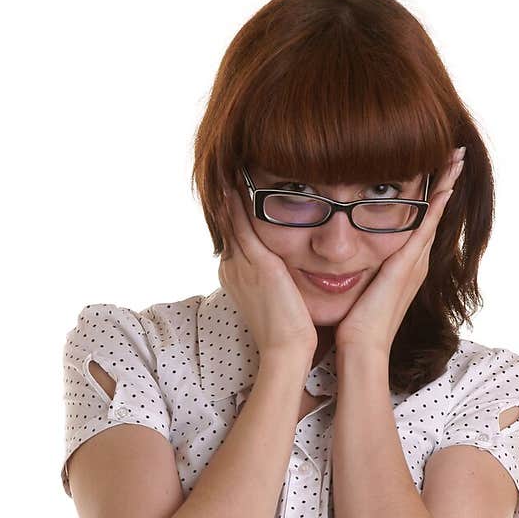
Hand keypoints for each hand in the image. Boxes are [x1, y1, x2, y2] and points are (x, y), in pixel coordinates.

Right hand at [218, 180, 316, 364]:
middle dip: (227, 198)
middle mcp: (233, 268)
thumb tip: (290, 272)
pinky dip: (235, 202)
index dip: (233, 215)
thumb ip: (279, 280)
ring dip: (228, 194)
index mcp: (238, 277)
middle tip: (227, 169)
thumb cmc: (291, 332)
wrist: (287, 350)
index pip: (234, 238)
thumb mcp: (280, 299)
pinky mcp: (255, 264)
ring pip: (230, 220)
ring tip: (228, 167)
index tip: (236, 191)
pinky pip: (239, 224)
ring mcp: (240, 266)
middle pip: (227, 224)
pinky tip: (234, 180)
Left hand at [334, 148, 465, 357]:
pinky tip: (445, 182)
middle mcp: (415, 262)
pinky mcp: (409, 265)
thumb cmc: (354, 325)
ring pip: (435, 214)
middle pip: (434, 214)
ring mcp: (415, 263)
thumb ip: (353, 270)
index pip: (419, 225)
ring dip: (447, 184)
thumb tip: (333, 256)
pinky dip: (438, 204)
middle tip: (456, 155)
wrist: (361, 346)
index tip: (434, 172)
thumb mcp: (356, 288)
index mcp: (403, 267)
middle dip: (445, 183)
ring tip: (457, 158)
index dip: (429, 199)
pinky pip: (427, 227)